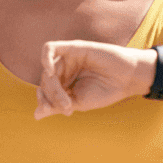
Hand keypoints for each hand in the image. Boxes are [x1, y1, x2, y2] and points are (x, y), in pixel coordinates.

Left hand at [35, 40, 154, 118]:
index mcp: (65, 83)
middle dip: (52, 96)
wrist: (126, 79)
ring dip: (52, 87)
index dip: (42, 100)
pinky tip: (50, 71)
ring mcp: (68, 57)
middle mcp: (64, 69)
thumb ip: (57, 106)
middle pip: (44, 81)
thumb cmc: (105, 91)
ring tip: (67, 99)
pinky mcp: (73, 47)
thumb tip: (36, 115)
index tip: (52, 110)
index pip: (43, 90)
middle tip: (68, 106)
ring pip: (47, 69)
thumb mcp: (79, 103)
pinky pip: (50, 48)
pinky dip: (45, 58)